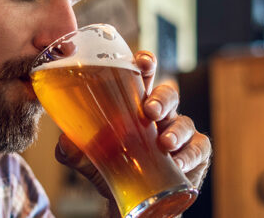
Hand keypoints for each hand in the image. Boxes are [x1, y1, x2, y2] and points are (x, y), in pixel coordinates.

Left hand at [54, 51, 211, 199]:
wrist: (131, 200)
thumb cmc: (113, 167)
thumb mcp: (89, 159)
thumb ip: (74, 151)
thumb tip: (65, 142)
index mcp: (134, 104)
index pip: (142, 76)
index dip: (145, 64)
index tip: (142, 62)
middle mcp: (160, 114)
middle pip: (168, 94)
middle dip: (161, 98)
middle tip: (149, 110)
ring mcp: (179, 133)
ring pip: (185, 122)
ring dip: (176, 131)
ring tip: (164, 143)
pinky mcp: (194, 154)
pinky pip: (198, 149)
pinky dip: (189, 155)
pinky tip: (178, 163)